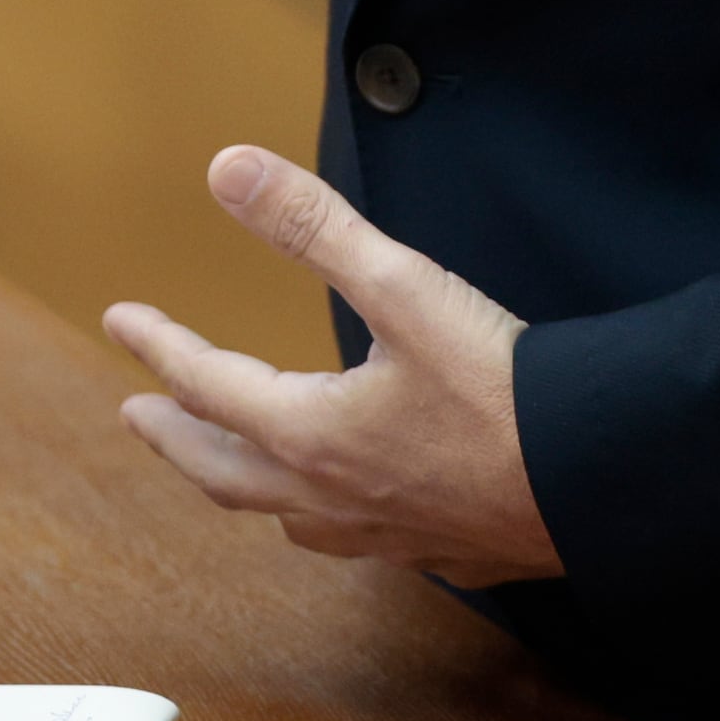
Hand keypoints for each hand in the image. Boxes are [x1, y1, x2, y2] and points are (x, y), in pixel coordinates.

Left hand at [105, 145, 559, 586]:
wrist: (600, 479)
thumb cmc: (503, 390)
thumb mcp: (403, 286)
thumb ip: (312, 226)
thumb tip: (228, 170)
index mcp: (310, 435)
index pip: (207, 386)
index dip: (158, 348)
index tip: (120, 322)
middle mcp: (333, 496)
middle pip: (224, 470)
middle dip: (175, 436)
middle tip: (139, 414)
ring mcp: (384, 533)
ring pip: (284, 516)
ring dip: (239, 483)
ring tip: (227, 463)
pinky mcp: (437, 550)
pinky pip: (349, 540)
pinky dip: (316, 516)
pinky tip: (342, 507)